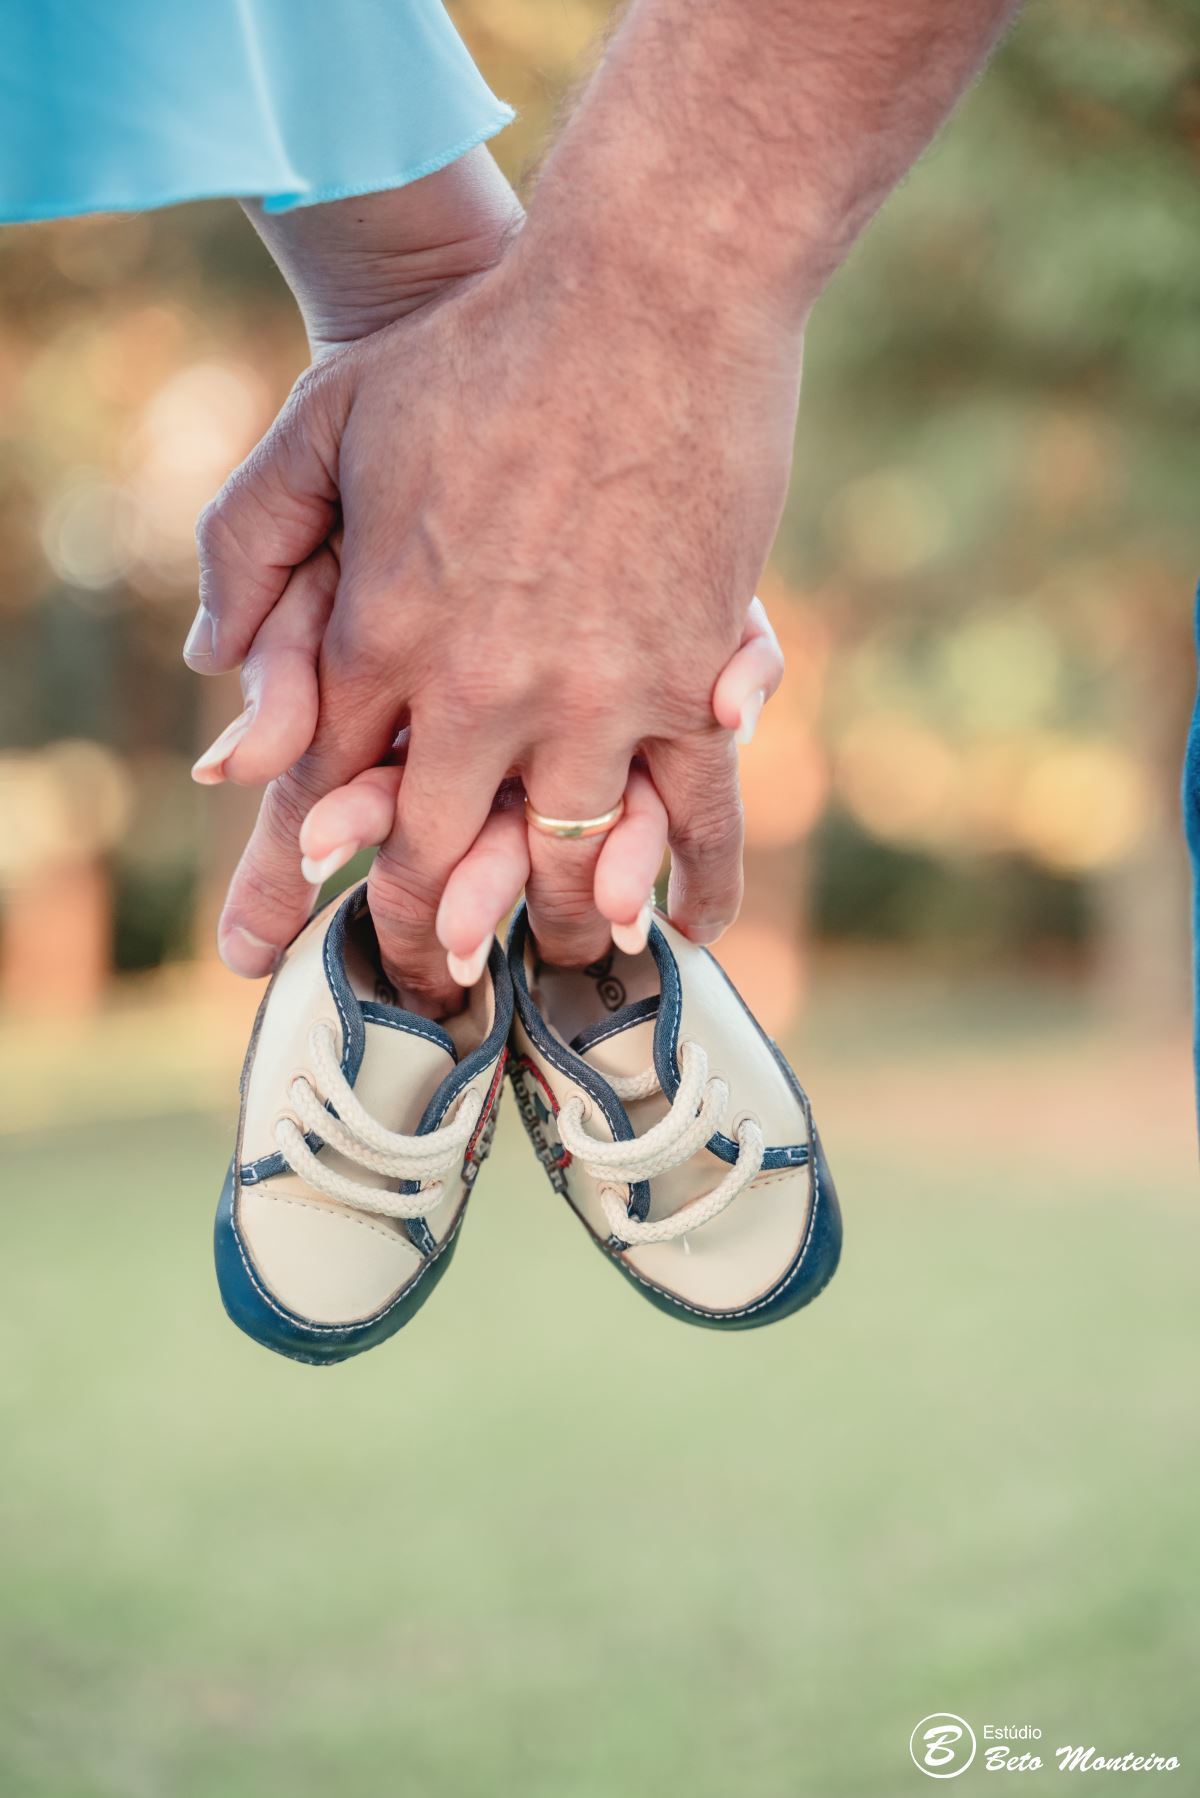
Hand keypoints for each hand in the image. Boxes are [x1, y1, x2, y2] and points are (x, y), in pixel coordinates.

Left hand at [190, 227, 801, 1011]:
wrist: (645, 292)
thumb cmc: (478, 349)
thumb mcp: (324, 424)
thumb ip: (248, 550)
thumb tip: (215, 680)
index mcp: (379, 637)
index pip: (338, 792)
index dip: (337, 862)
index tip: (339, 906)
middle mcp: (480, 693)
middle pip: (443, 856)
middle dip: (432, 931)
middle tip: (441, 974)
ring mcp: (594, 695)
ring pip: (569, 862)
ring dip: (557, 927)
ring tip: (559, 957)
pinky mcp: (693, 680)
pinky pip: (700, 816)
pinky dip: (695, 883)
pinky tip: (685, 925)